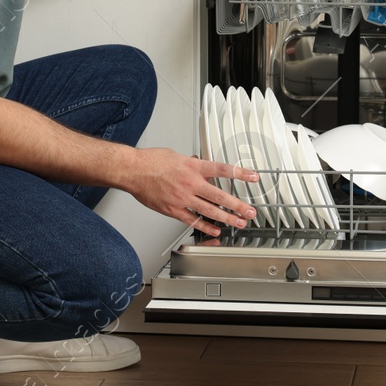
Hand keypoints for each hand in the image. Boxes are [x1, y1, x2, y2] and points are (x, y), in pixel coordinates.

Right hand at [125, 148, 258, 236]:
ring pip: (209, 211)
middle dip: (238, 205)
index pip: (223, 170)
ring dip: (227, 218)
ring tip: (239, 223)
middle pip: (220, 196)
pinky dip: (206, 227)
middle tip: (250, 211)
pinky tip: (215, 230)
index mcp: (193, 167)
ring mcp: (183, 198)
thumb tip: (199, 162)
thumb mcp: (175, 155)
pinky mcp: (173, 210)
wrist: (132, 170)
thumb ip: (190, 162)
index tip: (253, 177)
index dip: (241, 174)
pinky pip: (193, 220)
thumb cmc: (150, 161)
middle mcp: (190, 183)